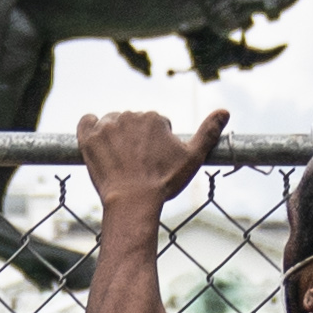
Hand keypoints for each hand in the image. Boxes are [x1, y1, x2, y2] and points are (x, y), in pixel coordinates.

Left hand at [78, 108, 224, 214]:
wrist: (133, 201)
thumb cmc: (164, 182)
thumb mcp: (192, 158)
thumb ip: (208, 132)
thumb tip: (225, 111)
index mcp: (154, 118)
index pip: (154, 126)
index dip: (156, 145)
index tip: (154, 162)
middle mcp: (129, 116)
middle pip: (132, 124)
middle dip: (135, 140)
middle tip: (137, 165)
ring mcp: (106, 126)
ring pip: (111, 123)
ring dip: (115, 136)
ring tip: (120, 161)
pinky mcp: (88, 137)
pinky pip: (86, 121)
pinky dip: (91, 128)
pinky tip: (99, 144)